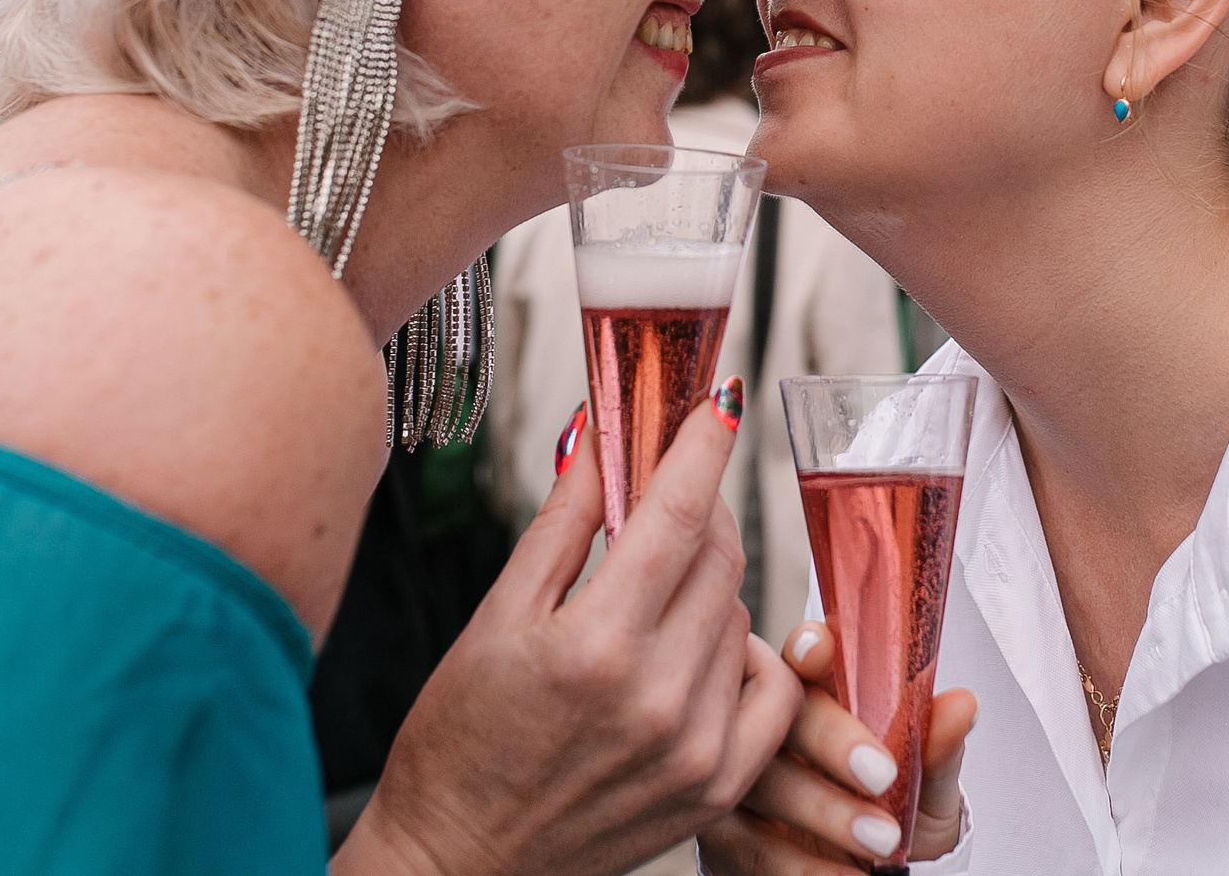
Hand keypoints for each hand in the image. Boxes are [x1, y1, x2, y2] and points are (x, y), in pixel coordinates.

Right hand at [334, 389, 801, 875]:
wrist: (459, 861)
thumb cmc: (459, 740)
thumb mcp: (496, 616)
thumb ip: (565, 521)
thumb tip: (603, 434)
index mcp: (593, 646)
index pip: (677, 515)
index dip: (702, 445)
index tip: (716, 398)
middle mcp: (657, 698)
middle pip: (719, 557)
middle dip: (699, 509)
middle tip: (667, 494)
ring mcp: (696, 748)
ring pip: (740, 614)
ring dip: (706, 587)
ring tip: (646, 602)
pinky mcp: (717, 788)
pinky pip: (770, 688)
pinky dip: (743, 655)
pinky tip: (694, 652)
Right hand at [698, 621, 975, 874]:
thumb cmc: (895, 814)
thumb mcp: (927, 785)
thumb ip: (937, 748)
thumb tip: (963, 705)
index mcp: (821, 695)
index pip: (806, 655)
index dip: (808, 647)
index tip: (821, 650)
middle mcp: (773, 728)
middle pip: (782, 713)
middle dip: (831, 741)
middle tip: (883, 779)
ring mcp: (743, 779)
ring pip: (764, 781)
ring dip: (824, 812)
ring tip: (881, 845)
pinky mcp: (725, 833)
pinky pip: (752, 846)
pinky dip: (801, 865)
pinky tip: (844, 874)